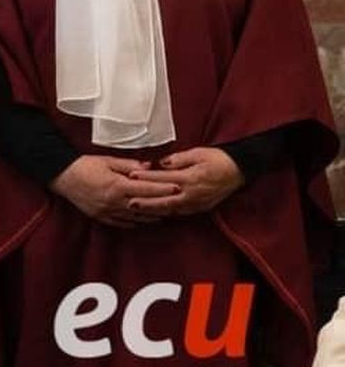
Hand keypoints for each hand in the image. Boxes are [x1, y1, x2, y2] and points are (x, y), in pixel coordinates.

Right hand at [50, 155, 177, 227]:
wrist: (62, 176)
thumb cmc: (84, 165)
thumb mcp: (108, 160)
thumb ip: (130, 165)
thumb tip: (149, 167)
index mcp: (117, 186)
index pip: (147, 189)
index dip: (164, 189)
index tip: (178, 188)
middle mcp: (114, 202)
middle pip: (145, 206)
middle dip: (162, 205)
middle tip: (177, 204)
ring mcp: (108, 211)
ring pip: (136, 218)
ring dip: (151, 216)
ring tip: (165, 214)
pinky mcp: (101, 217)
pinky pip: (122, 223)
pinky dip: (135, 222)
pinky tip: (143, 220)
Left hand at [126, 147, 243, 216]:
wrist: (239, 171)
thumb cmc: (217, 159)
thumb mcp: (197, 153)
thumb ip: (177, 159)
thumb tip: (160, 163)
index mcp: (190, 179)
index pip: (163, 179)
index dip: (146, 178)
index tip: (131, 176)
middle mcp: (192, 194)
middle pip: (164, 200)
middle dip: (145, 202)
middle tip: (127, 202)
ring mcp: (196, 204)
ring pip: (170, 209)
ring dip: (153, 210)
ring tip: (137, 210)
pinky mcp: (200, 208)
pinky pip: (179, 213)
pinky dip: (166, 213)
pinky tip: (155, 213)